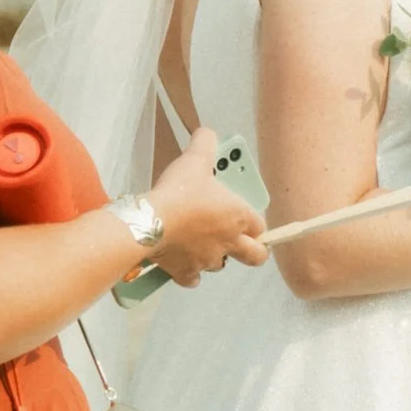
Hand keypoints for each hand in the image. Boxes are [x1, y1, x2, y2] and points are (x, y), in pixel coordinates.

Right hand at [144, 127, 268, 286]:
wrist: (150, 223)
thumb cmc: (179, 191)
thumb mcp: (195, 160)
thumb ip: (205, 143)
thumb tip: (207, 132)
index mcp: (238, 217)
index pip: (260, 226)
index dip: (254, 222)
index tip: (244, 217)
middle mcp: (229, 243)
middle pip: (256, 256)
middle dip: (253, 251)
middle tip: (242, 243)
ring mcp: (209, 261)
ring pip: (221, 264)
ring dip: (215, 255)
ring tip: (199, 241)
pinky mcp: (187, 273)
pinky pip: (194, 278)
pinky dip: (191, 272)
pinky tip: (184, 261)